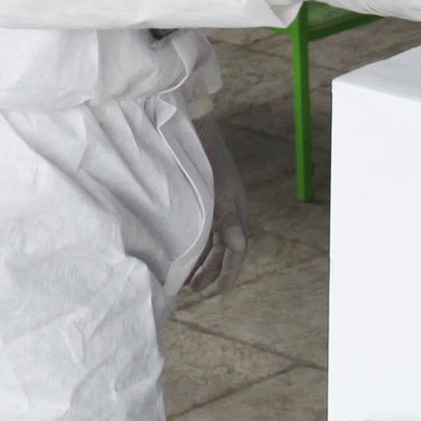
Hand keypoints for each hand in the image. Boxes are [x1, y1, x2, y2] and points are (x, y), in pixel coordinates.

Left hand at [181, 116, 249, 300]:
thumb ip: (228, 220)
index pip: (237, 251)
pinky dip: (194, 247)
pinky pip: (202, 232)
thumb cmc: (203, 158)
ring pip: (212, 244)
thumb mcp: (218, 191)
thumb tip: (239, 248)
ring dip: (202, 262)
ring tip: (186, 278)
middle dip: (211, 271)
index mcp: (235, 211)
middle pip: (223, 251)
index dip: (229, 273)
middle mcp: (227, 212)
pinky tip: (181, 255)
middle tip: (193, 287)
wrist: (191, 128)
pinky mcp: (201, 203)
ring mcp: (214, 208)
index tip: (220, 292)